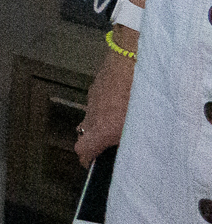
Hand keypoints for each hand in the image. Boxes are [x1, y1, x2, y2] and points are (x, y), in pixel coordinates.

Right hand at [77, 45, 134, 165]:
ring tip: (119, 121)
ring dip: (100, 122)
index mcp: (102, 129)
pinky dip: (105, 107)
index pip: (82, 150)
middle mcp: (93, 116)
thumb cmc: (138, 93)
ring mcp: (92, 99)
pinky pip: (97, 102)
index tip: (91, 163)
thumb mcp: (141, 125)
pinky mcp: (96, 87)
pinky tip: (121, 102)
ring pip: (91, 117)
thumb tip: (126, 148)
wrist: (130, 60)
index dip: (85, 159)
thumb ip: (129, 139)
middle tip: (107, 144)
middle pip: (84, 134)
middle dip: (93, 141)